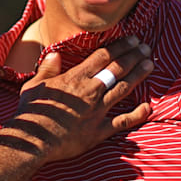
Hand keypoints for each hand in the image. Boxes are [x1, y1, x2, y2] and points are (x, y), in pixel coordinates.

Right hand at [2, 36, 153, 162]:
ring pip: (123, 89)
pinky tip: (148, 107)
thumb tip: (55, 55)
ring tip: (150, 65)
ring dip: (138, 75)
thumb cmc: (31, 112)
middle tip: (145, 48)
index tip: (132, 39)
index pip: (103, 57)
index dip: (120, 46)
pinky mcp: (99, 131)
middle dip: (133, 56)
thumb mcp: (34, 85)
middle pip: (117, 69)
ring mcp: (97, 111)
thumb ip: (47, 69)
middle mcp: (90, 91)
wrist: (34, 140)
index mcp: (75, 78)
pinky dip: (137, 114)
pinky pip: (123, 122)